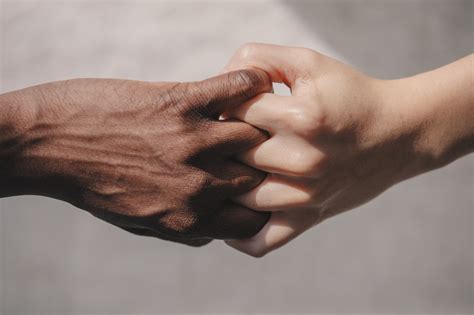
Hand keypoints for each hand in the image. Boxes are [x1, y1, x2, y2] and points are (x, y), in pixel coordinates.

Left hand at [1, 70, 271, 245]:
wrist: (44, 144)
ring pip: (256, 135)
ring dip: (260, 125)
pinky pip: (234, 89)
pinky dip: (251, 83)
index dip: (260, 203)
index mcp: (189, 219)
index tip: (257, 186)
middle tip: (261, 149)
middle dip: (263, 165)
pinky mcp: (181, 103)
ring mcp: (193, 142)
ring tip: (257, 116)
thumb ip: (183, 229)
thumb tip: (214, 230)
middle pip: (260, 177)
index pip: (253, 219)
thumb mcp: (138, 222)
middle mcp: (198, 186)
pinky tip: (253, 83)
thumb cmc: (91, 184)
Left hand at [223, 43, 473, 255]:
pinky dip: (240, 237)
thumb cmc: (349, 96)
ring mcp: (305, 196)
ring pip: (238, 198)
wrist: (398, 133)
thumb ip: (262, 58)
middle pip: (232, 155)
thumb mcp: (310, 63)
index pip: (235, 111)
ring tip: (225, 169)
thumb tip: (221, 77)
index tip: (231, 106)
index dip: (225, 104)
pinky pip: (263, 242)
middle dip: (220, 144)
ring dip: (225, 184)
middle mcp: (303, 160)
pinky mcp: (309, 218)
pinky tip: (230, 217)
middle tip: (221, 139)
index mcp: (301, 117)